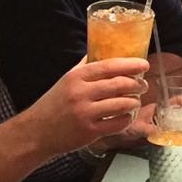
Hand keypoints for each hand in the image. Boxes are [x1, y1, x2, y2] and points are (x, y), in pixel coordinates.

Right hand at [27, 56, 148, 152]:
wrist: (37, 131)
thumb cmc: (54, 104)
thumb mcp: (66, 80)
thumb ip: (84, 66)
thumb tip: (101, 50)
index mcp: (76, 77)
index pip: (109, 66)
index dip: (130, 64)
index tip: (144, 64)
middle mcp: (81, 93)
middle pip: (119, 84)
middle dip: (137, 84)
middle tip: (143, 85)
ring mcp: (85, 113)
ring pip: (121, 104)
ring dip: (134, 102)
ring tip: (136, 101)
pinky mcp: (89, 131)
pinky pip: (117, 124)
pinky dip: (127, 119)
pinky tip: (126, 116)